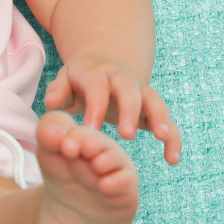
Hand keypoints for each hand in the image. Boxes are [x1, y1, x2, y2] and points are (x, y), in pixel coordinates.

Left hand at [44, 55, 181, 164]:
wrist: (106, 63)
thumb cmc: (81, 80)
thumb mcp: (65, 80)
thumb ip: (58, 91)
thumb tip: (50, 103)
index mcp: (98, 73)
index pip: (98, 86)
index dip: (95, 106)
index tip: (90, 130)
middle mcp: (122, 79)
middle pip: (129, 90)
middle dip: (129, 110)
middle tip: (126, 135)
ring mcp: (141, 92)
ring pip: (154, 101)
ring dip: (160, 118)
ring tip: (162, 138)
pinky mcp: (153, 107)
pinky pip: (168, 120)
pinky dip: (173, 137)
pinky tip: (172, 160)